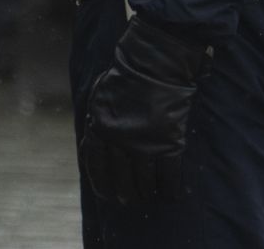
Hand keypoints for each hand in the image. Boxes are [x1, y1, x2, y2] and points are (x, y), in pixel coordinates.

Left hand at [79, 17, 209, 206]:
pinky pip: (169, 175)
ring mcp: (145, 143)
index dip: (101, 184)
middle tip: (129, 200)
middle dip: (125, 193)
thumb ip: (97, 120)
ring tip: (148, 196)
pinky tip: (170, 194)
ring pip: (144, 180)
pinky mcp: (169, 142)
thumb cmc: (126, 76)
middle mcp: (120, 140)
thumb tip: (93, 142)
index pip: (96, 165)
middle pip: (121, 178)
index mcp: (100, 127)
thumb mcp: (100, 96)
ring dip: (146, 192)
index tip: (106, 195)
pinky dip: (170, 188)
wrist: (155, 62)